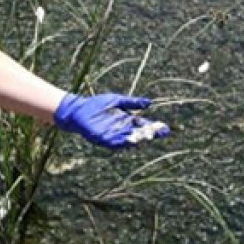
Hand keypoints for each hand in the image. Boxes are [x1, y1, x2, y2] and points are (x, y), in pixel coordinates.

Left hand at [53, 93, 167, 149]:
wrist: (78, 109)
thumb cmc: (96, 104)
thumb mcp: (117, 100)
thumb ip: (132, 102)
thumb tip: (149, 102)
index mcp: (127, 121)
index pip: (144, 125)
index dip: (154, 128)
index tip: (165, 128)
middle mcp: (122, 130)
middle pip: (139, 134)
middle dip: (149, 134)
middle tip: (157, 132)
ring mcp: (113, 136)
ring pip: (129, 140)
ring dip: (137, 139)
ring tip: (147, 136)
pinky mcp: (103, 139)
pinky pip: (115, 143)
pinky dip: (122, 142)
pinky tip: (130, 140)